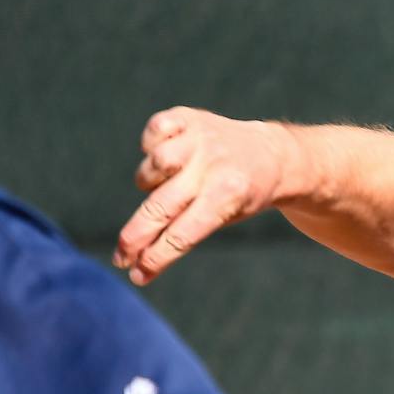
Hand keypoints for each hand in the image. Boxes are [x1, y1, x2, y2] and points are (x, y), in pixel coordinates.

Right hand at [115, 108, 292, 284]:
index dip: (156, 258)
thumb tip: (137, 257)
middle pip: (161, 206)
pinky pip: (155, 130)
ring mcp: (200, 139)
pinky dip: (151, 143)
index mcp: (229, 196)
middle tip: (120, 257)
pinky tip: (159, 153)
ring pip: (154, 165)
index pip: (183, 234)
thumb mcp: (227, 218)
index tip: (137, 275)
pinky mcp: (189, 117)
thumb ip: (184, 232)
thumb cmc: (240, 195)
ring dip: (148, 183)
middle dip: (135, 237)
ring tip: (160, 189)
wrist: (272, 155)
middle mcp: (213, 165)